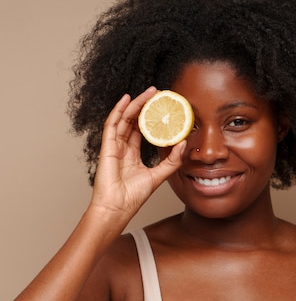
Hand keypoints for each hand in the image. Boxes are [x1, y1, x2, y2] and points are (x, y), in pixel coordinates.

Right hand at [89, 88, 186, 223]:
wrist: (117, 208)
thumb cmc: (132, 197)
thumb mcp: (158, 176)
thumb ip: (172, 161)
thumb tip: (184, 143)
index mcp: (132, 155)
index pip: (142, 131)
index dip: (151, 118)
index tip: (163, 108)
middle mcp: (122, 148)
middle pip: (133, 121)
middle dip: (145, 106)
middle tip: (158, 94)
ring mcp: (113, 146)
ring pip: (124, 119)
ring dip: (136, 104)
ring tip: (149, 92)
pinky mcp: (107, 147)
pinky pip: (112, 124)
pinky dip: (118, 110)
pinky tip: (127, 99)